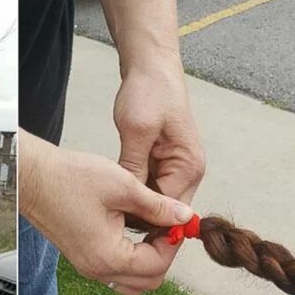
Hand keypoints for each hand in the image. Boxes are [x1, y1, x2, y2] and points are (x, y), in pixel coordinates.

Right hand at [20, 131, 195, 294]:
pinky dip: (132, 258)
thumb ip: (157, 206)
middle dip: (164, 254)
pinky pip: (117, 271)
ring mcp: (89, 267)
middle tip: (167, 224)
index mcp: (108, 257)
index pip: (157, 266)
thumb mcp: (123, 186)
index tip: (179, 220)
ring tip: (152, 228)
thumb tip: (184, 217)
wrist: (32, 177)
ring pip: (133, 281)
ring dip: (149, 261)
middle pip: (148, 282)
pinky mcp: (83, 258)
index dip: (174, 243)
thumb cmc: (69, 178)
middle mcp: (97, 269)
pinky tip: (133, 229)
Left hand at [113, 58, 204, 207]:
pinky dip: (134, 192)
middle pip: (164, 211)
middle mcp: (189, 173)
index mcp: (188, 168)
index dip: (141, 219)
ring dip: (135, 205)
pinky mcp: (165, 165)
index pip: (167, 211)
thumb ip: (134, 168)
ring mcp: (178, 170)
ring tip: (106, 211)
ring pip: (155, 202)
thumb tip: (129, 201)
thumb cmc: (149, 93)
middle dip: (139, 216)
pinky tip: (113, 194)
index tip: (112, 225)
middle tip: (106, 222)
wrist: (153, 69)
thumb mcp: (136, 131)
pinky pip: (150, 188)